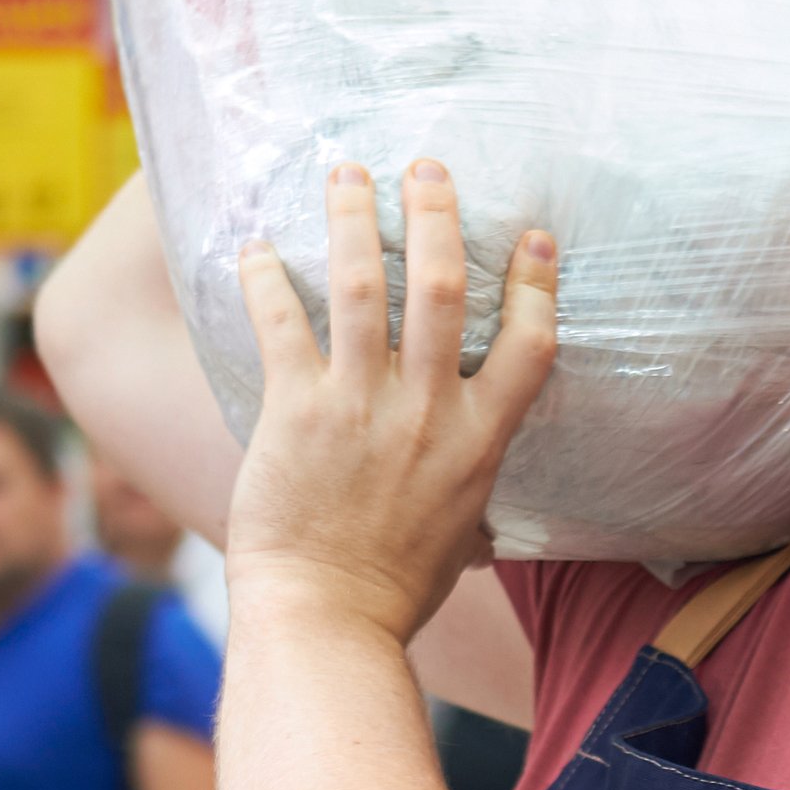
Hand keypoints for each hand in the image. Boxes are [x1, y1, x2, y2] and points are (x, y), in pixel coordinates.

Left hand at [228, 160, 556, 641]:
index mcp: (478, 441)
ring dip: (353, 220)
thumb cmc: (394, 591)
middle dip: (437, 216)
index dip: (537, 283)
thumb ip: (471, 495)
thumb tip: (485, 516)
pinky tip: (253, 246)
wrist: (327, 619)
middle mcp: (427, 412)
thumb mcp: (463, 537)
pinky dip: (265, 279)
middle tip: (426, 169)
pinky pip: (281, 325)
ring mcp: (360, 405)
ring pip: (364, 286)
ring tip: (346, 174)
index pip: (529, 344)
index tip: (536, 237)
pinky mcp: (296, 410)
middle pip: (444, 288)